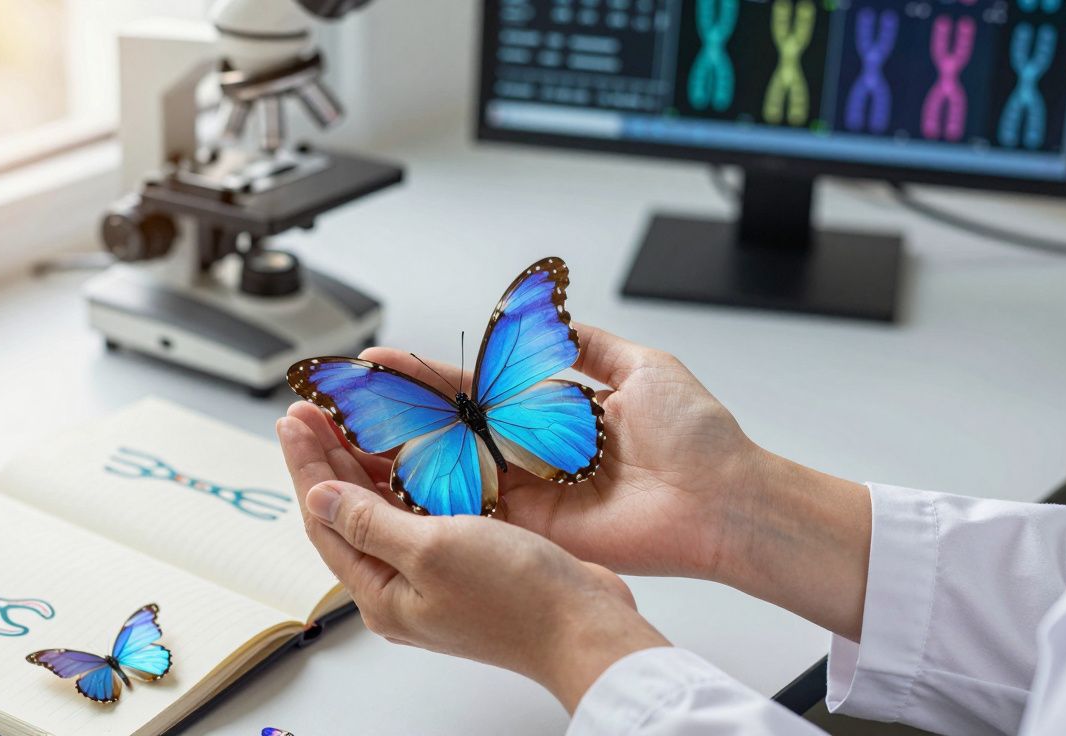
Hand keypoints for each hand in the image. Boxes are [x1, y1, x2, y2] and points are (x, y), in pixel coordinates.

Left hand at [277, 408, 668, 710]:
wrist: (586, 627)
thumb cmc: (515, 597)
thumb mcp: (431, 550)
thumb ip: (370, 522)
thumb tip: (316, 498)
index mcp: (382, 593)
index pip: (325, 519)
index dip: (306, 465)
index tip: (292, 419)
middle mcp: (402, 585)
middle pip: (349, 512)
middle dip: (326, 457)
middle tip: (310, 408)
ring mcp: (435, 573)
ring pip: (384, 508)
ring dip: (364, 462)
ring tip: (346, 418)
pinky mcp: (468, 559)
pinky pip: (423, 511)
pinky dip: (408, 477)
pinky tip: (406, 449)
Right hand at [350, 323, 872, 639]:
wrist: (725, 500)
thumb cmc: (698, 437)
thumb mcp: (643, 366)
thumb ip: (587, 345)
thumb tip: (549, 317)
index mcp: (553, 410)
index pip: (474, 385)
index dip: (425, 374)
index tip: (379, 361)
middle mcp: (533, 450)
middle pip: (449, 426)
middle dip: (394, 411)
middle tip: (340, 398)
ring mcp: (530, 491)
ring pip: (450, 465)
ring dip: (396, 451)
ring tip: (343, 432)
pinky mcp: (535, 526)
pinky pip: (474, 507)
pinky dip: (428, 494)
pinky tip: (382, 475)